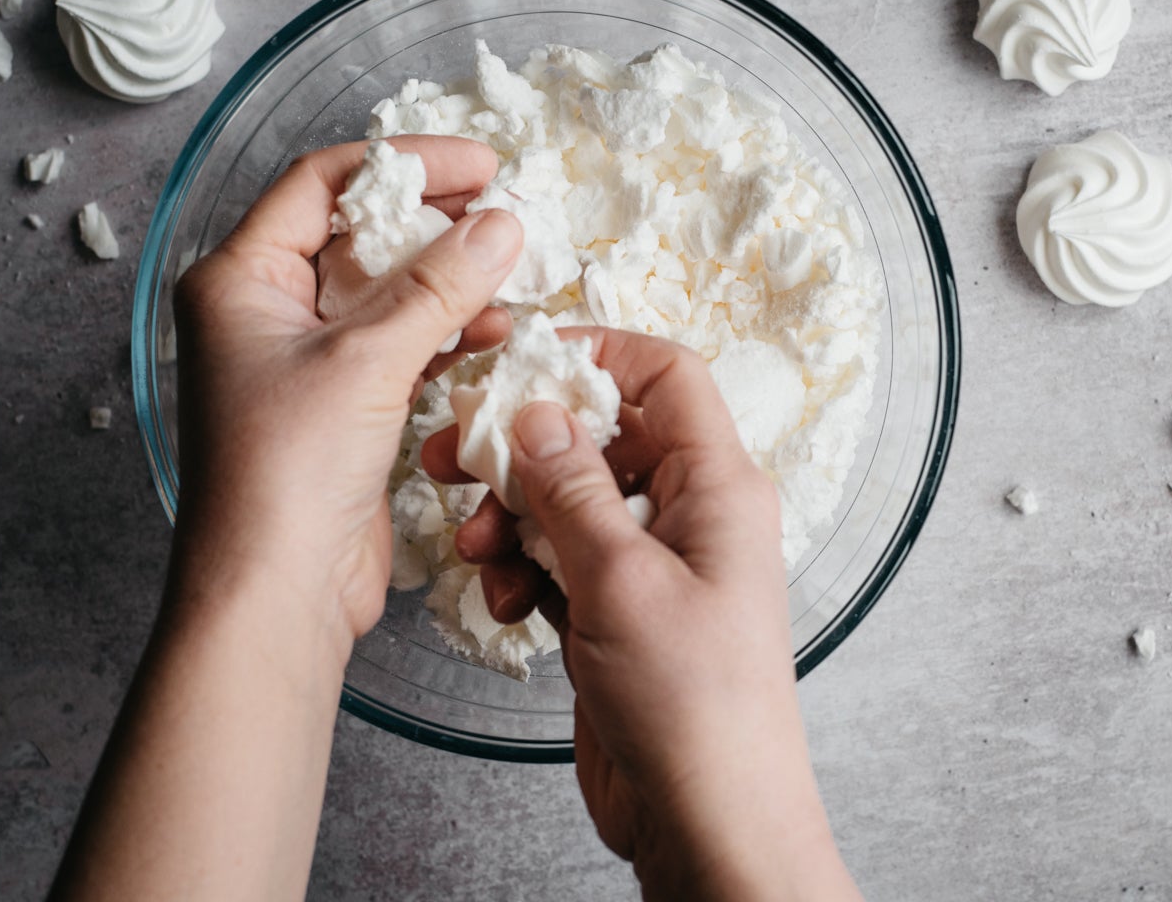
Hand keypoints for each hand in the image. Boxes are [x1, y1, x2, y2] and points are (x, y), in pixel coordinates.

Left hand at [171, 135, 520, 644]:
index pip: (324, 185)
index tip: (480, 167)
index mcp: (240, 280)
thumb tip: (503, 225)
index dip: (404, 165)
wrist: (275, 592)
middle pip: (360, 234)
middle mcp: (264, 312)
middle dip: (435, 225)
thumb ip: (441, 286)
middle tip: (505, 216)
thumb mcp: (368, 360)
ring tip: (512, 276)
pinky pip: (400, 346)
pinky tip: (494, 330)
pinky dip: (446, 332)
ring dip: (449, 282)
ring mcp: (304, 362)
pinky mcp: (340, 408)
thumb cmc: (286, 473)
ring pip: (387, 293)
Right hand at [421, 330, 861, 899]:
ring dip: (513, 515)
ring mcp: (656, 565)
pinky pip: (561, 560)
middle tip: (453, 455)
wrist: (706, 815)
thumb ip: (572, 486)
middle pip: (602, 436)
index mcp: (717, 486)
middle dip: (525, 445)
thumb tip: (538, 411)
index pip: (667, 375)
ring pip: (570, 501)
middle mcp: (692, 515)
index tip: (520, 366)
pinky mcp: (621, 613)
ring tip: (476, 547)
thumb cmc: (696, 704)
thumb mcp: (622, 578)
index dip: (596, 356)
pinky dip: (524, 570)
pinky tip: (505, 602)